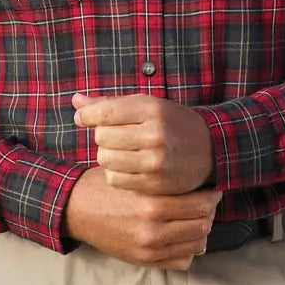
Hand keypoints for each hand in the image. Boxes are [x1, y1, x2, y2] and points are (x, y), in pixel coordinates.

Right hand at [64, 167, 221, 268]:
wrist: (77, 208)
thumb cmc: (105, 185)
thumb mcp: (133, 175)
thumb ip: (162, 182)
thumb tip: (195, 179)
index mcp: (152, 205)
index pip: (200, 205)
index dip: (212, 195)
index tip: (213, 188)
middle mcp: (153, 231)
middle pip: (202, 226)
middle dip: (209, 212)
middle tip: (208, 201)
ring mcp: (149, 249)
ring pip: (196, 245)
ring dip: (201, 230)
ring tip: (197, 217)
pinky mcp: (143, 261)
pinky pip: (182, 261)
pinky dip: (188, 249)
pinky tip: (183, 234)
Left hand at [72, 92, 215, 195]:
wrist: (209, 149)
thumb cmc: (170, 122)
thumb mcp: (145, 105)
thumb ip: (109, 103)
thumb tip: (76, 101)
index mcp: (151, 109)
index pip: (104, 112)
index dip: (87, 114)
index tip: (84, 117)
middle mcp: (154, 134)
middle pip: (101, 137)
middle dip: (103, 135)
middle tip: (116, 135)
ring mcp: (155, 161)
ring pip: (105, 159)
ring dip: (108, 155)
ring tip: (122, 150)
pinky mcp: (154, 183)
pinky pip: (115, 179)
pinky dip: (116, 173)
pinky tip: (129, 166)